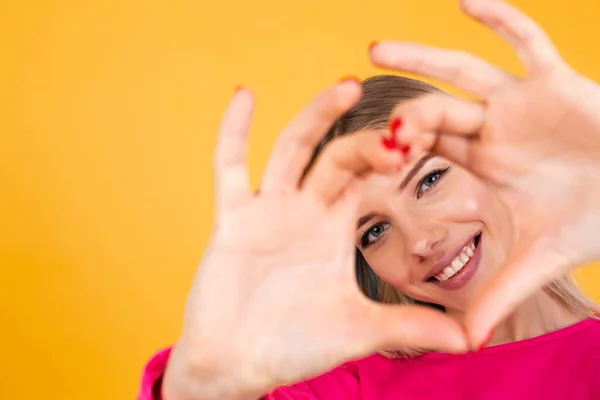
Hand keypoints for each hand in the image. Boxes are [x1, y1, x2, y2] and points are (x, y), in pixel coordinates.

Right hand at [162, 81, 467, 399]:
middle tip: (403, 128)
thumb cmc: (295, 345)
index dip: (394, 156)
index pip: (369, 177)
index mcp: (335, 228)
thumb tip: (471, 339)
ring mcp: (268, 209)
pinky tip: (244, 95)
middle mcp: (305, 209)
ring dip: (317, 117)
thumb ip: (410, 327)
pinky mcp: (232, 217)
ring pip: (292, 150)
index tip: (424, 141)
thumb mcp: (358, 331)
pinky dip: (234, 132)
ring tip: (347, 86)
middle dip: (369, 141)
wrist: (239, 364)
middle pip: (339, 158)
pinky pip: (229, 166)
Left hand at [369, 0, 599, 347]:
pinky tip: (465, 2)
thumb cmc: (593, 221)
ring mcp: (519, 103)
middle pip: (431, 110)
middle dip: (397, 108)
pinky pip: (528, 42)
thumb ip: (499, 293)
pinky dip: (502, 20)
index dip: (394, 154)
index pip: (424, 154)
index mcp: (478, 165)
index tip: (362, 158)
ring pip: (463, 73)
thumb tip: (466, 343)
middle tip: (352, 100)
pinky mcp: (557, 80)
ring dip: (421, 58)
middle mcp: (490, 130)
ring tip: (374, 48)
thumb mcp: (539, 258)